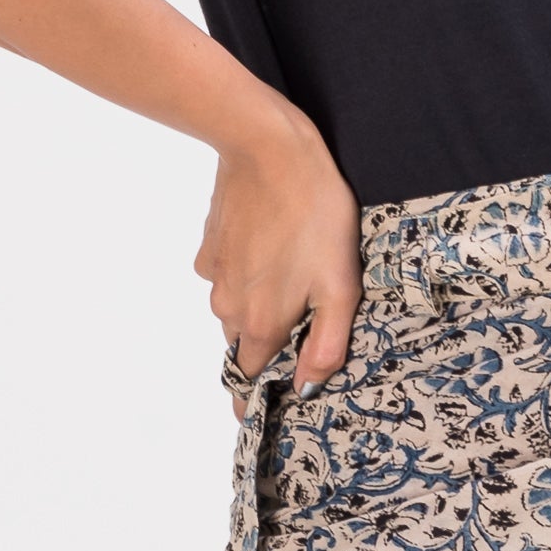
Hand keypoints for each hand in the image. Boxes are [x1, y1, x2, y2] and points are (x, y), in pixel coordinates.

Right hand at [194, 99, 361, 409]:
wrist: (267, 149)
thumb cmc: (314, 214)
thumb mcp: (340, 284)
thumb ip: (327, 344)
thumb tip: (309, 388)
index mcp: (261, 324)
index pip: (250, 382)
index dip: (263, 394)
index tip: (273, 401)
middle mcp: (228, 308)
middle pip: (247, 345)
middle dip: (271, 342)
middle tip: (307, 316)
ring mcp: (214, 276)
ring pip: (236, 310)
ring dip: (260, 303)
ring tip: (294, 272)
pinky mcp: (209, 248)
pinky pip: (227, 276)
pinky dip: (247, 272)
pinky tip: (271, 244)